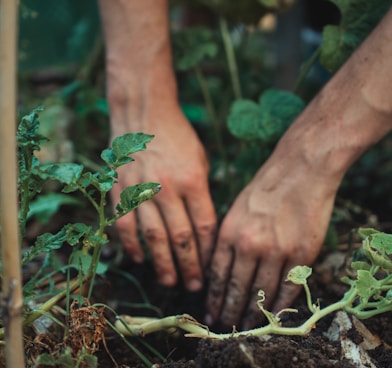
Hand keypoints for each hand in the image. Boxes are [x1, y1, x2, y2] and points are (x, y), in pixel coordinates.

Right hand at [110, 106, 216, 291]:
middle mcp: (167, 188)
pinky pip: (126, 225)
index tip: (212, 268)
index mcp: (193, 181)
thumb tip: (203, 228)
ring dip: (162, 264)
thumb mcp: (201, 161)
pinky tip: (140, 260)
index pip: (204, 226)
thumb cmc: (178, 138)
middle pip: (181, 238)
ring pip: (153, 237)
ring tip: (170, 282)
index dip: (208, 251)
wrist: (144, 114)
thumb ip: (202, 194)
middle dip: (189, 266)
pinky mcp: (121, 190)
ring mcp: (141, 190)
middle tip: (194, 287)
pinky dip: (133, 245)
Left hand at [206, 148, 338, 329]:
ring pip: (261, 293)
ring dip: (253, 314)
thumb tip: (218, 268)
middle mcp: (249, 245)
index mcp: (229, 232)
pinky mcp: (301, 254)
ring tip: (246, 326)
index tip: (210, 311)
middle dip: (229, 311)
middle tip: (225, 326)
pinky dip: (279, 306)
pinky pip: (288, 289)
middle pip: (236, 289)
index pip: (217, 275)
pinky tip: (273, 316)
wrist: (300, 169)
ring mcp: (276, 251)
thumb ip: (227, 238)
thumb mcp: (235, 208)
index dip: (214, 297)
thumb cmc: (265, 187)